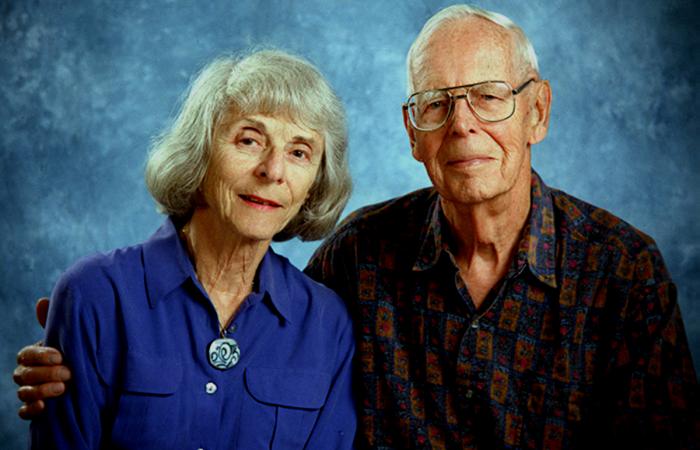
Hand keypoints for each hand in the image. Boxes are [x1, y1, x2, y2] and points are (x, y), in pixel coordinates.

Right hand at [13, 298, 71, 419]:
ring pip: (23, 393)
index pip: (26, 355)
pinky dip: (32, 409)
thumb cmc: (77, 352)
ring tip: (62, 389)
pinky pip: (24, 412)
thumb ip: (56, 322)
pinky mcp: (35, 408)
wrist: (92, 376)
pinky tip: (44, 406)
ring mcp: (29, 392)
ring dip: (41, 391)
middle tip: (67, 373)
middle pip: (23, 375)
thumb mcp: (70, 337)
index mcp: (33, 355)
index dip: (40, 355)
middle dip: (44, 374)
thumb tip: (41, 301)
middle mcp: (28, 373)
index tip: (60, 355)